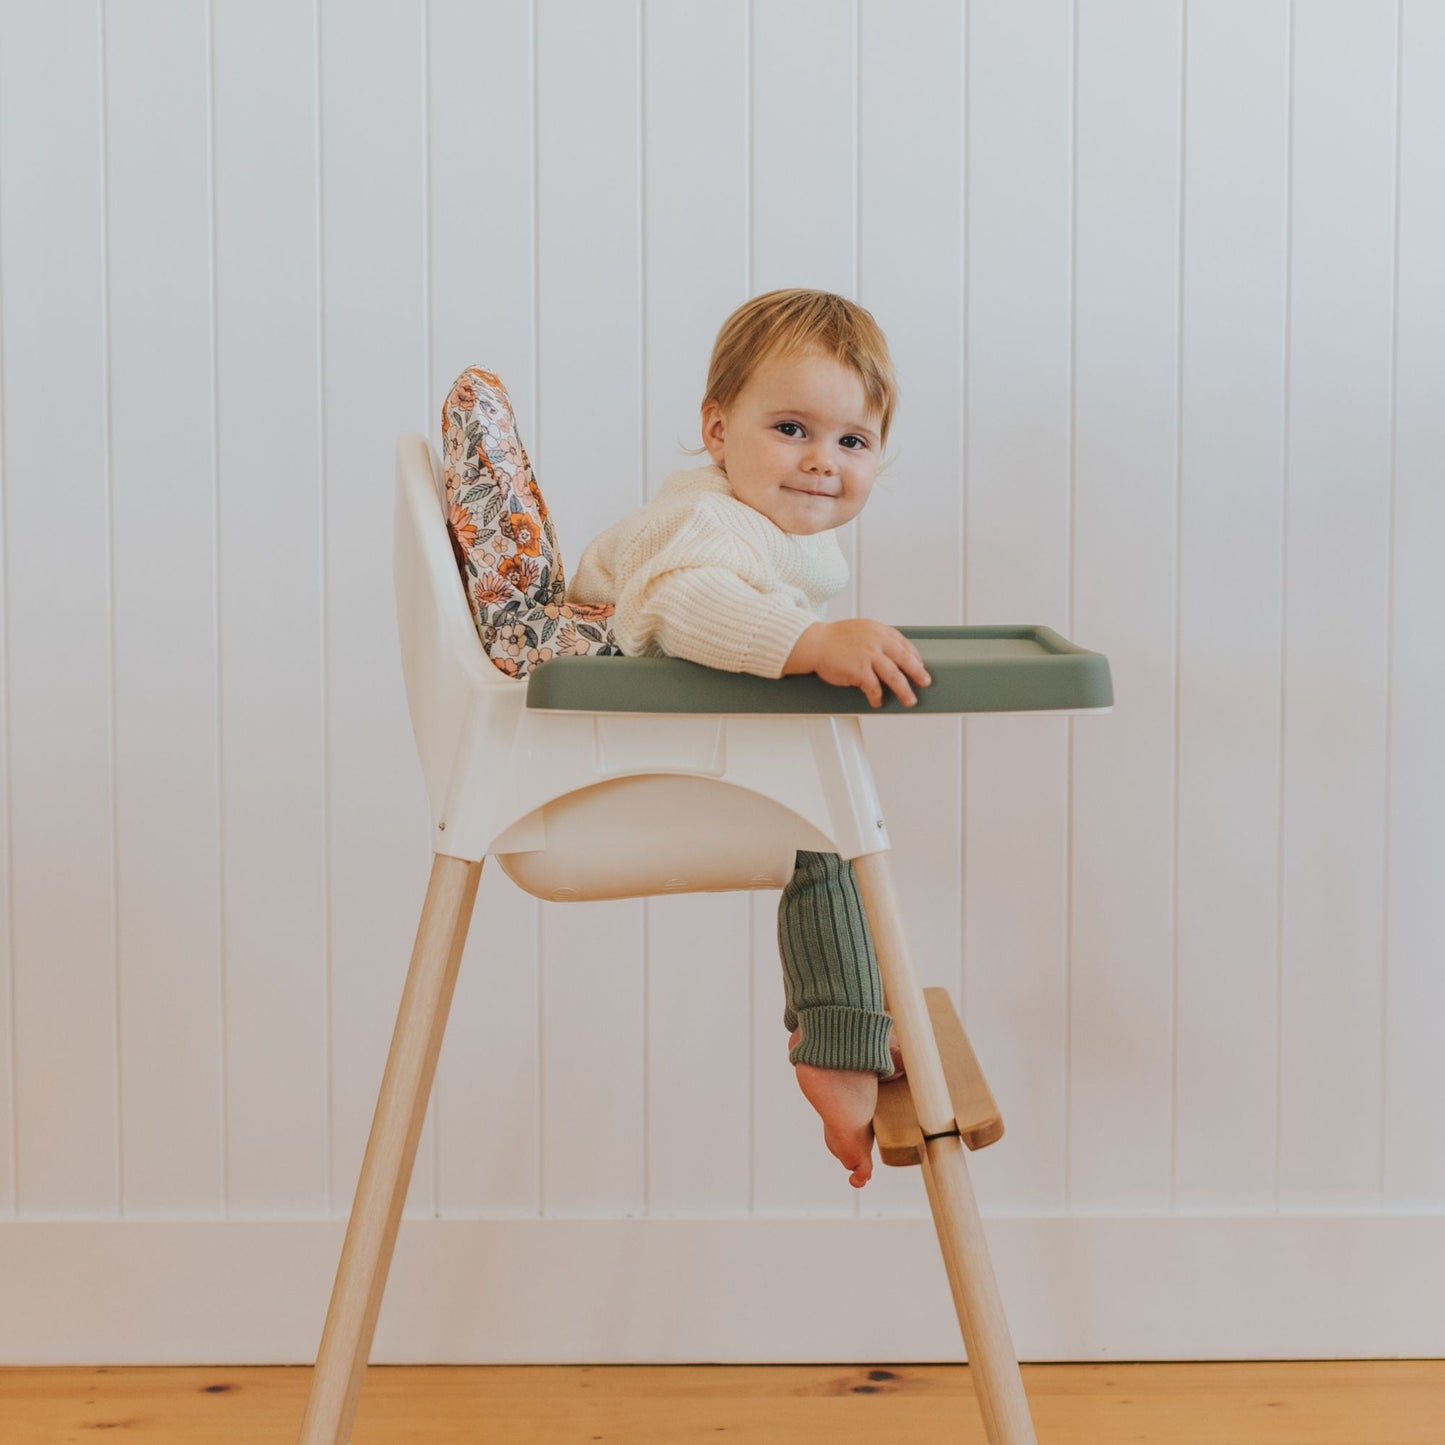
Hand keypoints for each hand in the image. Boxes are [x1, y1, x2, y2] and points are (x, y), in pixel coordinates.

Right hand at [787, 619, 931, 707]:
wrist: (813, 642)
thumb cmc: (833, 638)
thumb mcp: (860, 629)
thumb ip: (876, 638)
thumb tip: (890, 653)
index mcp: (879, 630)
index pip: (904, 644)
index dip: (914, 656)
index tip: (919, 665)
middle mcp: (877, 642)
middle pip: (905, 660)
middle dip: (918, 673)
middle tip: (925, 682)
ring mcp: (869, 656)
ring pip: (894, 676)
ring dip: (904, 690)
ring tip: (910, 700)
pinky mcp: (859, 670)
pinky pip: (874, 687)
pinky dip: (877, 697)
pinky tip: (878, 702)